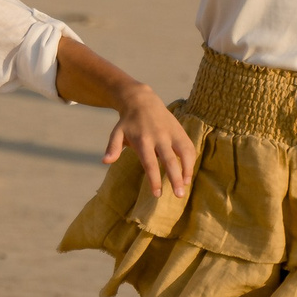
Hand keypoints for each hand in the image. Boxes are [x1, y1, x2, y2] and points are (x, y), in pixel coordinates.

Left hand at [107, 83, 196, 198]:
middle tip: (179, 195)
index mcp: (143, 140)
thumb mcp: (117, 132)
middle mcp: (159, 137)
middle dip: (175, 178)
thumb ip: (113, 147)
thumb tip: (105, 161)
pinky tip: (187, 173)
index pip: (150, 164)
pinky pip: (189, 147)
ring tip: (185, 185)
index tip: (157, 194)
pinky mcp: (180, 131)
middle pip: (170, 160)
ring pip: (184, 152)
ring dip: (187, 170)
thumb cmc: (128, 122)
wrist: (142, 100)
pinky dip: (191, 160)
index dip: (154, 180)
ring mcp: (172, 133)